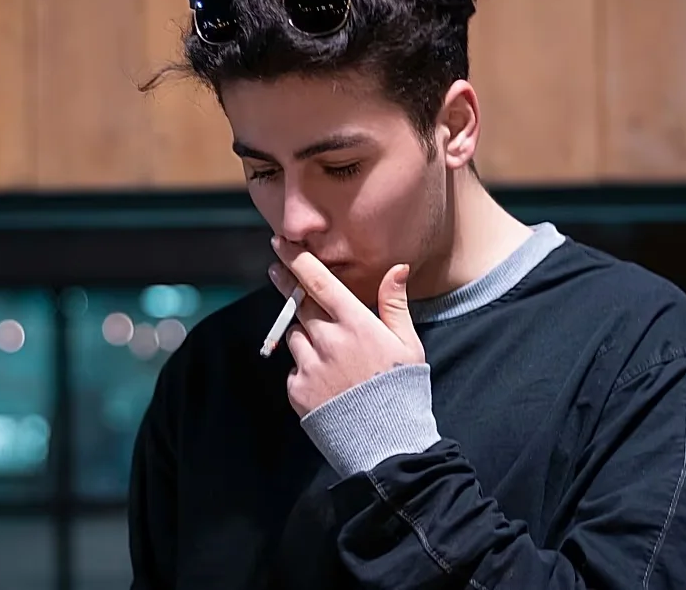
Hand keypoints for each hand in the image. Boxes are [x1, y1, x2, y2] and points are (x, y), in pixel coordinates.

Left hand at [268, 236, 425, 416]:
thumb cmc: (401, 389)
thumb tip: (397, 268)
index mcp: (355, 324)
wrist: (386, 443)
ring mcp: (310, 366)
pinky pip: (294, 368)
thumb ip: (394, 304)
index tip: (280, 244)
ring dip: (305, 334)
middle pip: (298, 303)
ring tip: (330, 353)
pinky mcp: (298, 390)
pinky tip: (328, 380)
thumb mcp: (408, 344)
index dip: (296, 259)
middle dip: (288, 284)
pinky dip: (305, 367)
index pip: (318, 282)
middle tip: (278, 271)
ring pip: (295, 335)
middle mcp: (328, 341)